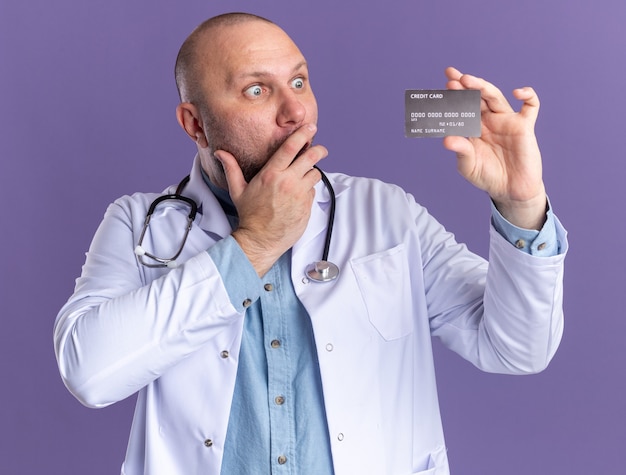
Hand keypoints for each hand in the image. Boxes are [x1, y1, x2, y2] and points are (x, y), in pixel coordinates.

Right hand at [215, 124, 327, 275]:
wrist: (260, 240)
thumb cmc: (250, 216)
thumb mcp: (238, 190)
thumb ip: (232, 168)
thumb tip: (221, 153)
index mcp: (271, 174)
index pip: (291, 148)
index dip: (303, 135)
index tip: (310, 128)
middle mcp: (287, 182)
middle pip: (311, 157)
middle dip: (318, 150)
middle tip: (320, 149)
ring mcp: (299, 194)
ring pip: (315, 174)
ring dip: (312, 173)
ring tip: (305, 176)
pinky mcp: (307, 206)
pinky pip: (313, 191)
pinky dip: (309, 190)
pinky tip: (300, 194)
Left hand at [442, 67, 546, 228]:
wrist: (510, 190)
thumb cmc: (487, 176)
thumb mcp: (469, 166)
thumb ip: (461, 152)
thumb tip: (447, 140)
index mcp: (473, 128)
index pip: (462, 108)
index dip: (454, 97)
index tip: (444, 86)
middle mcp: (489, 121)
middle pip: (476, 98)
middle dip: (464, 86)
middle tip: (452, 78)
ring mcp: (506, 121)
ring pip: (496, 97)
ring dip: (483, 87)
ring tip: (468, 80)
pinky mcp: (524, 127)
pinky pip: (531, 106)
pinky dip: (528, 96)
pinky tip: (518, 92)